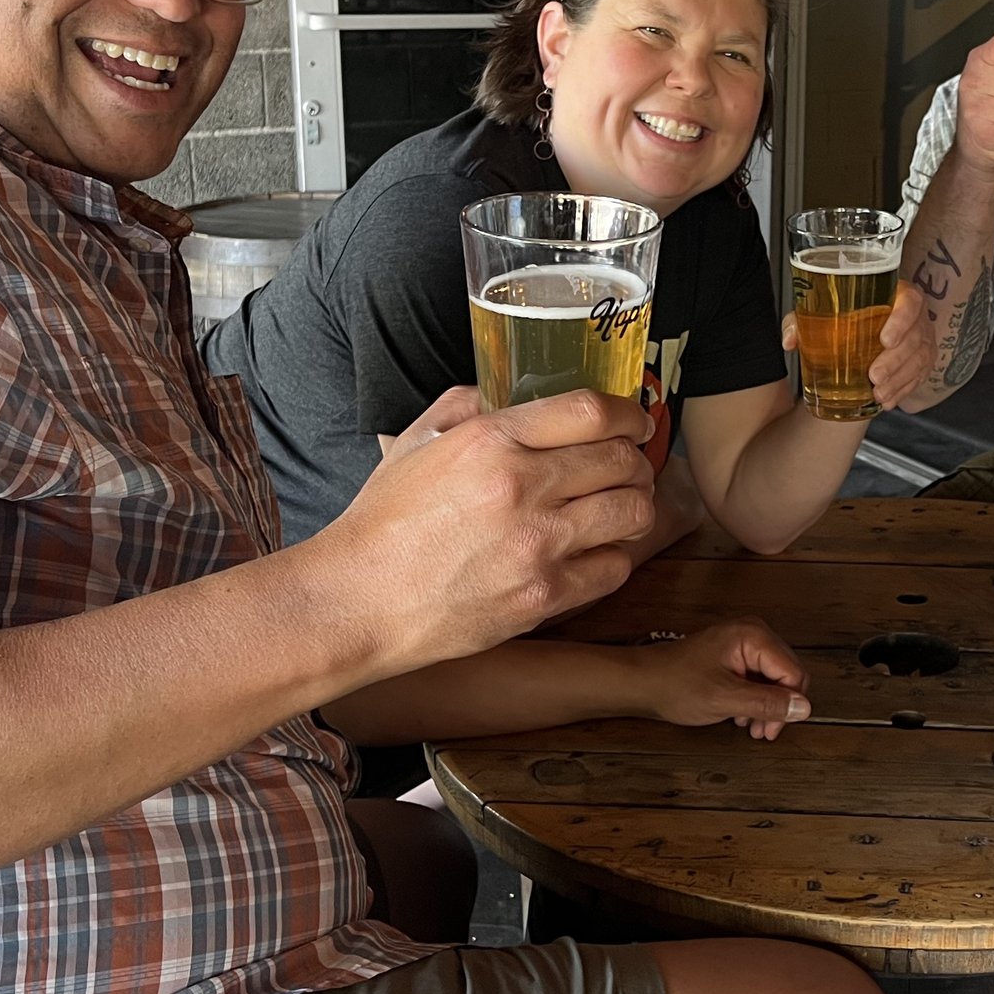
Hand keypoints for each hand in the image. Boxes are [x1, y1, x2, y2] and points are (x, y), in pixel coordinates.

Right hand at [313, 388, 657, 676]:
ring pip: (632, 513)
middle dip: (635, 460)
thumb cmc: (383, 523)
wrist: (358, 600)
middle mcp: (520, 488)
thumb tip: (513, 392)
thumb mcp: (416, 441)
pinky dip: (613, 556)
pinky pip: (614, 568)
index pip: (591, 411)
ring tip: (621, 508)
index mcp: (490, 442)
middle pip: (621, 460)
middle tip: (629, 467)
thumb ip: (468, 405)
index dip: (627, 413)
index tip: (634, 421)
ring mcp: (536, 546)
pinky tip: (595, 551)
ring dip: (634, 506)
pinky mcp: (543, 596)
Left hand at [644, 617, 810, 740]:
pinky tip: (741, 713)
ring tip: (750, 725)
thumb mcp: (725, 699)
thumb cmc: (675, 684)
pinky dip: (755, 698)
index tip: (773, 728)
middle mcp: (753, 633)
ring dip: (766, 705)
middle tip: (762, 730)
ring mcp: (745, 642)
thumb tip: (803, 708)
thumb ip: (767, 703)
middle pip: (787, 674)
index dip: (788, 704)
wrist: (643, 681)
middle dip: (777, 706)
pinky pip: (760, 677)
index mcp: (753, 636)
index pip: (793, 672)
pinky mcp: (737, 654)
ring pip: (775, 678)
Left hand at [779, 282, 935, 419]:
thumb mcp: (821, 312)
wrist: (862, 326)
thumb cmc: (846, 315)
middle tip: (874, 375)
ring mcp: (922, 339)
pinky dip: (903, 390)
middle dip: (895, 360)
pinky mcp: (922, 360)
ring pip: (919, 359)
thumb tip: (790, 340)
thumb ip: (802, 321)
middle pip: (915, 336)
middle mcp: (914, 316)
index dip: (902, 320)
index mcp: (896, 294)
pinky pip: (919, 376)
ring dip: (900, 379)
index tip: (885, 339)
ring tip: (879, 393)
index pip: (910, 301)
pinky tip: (887, 400)